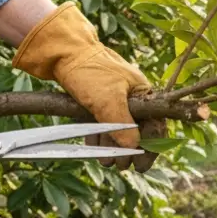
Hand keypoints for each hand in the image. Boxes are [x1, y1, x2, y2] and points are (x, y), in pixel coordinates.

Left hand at [12, 2, 154, 169]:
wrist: (61, 51)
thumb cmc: (89, 70)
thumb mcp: (108, 100)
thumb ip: (123, 125)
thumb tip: (134, 147)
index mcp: (142, 93)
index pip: (155, 126)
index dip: (151, 148)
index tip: (141, 166)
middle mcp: (132, 97)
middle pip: (137, 131)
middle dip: (129, 151)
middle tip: (121, 165)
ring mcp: (114, 98)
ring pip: (118, 130)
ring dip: (113, 147)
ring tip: (106, 161)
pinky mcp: (96, 100)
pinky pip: (102, 125)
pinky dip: (99, 138)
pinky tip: (95, 149)